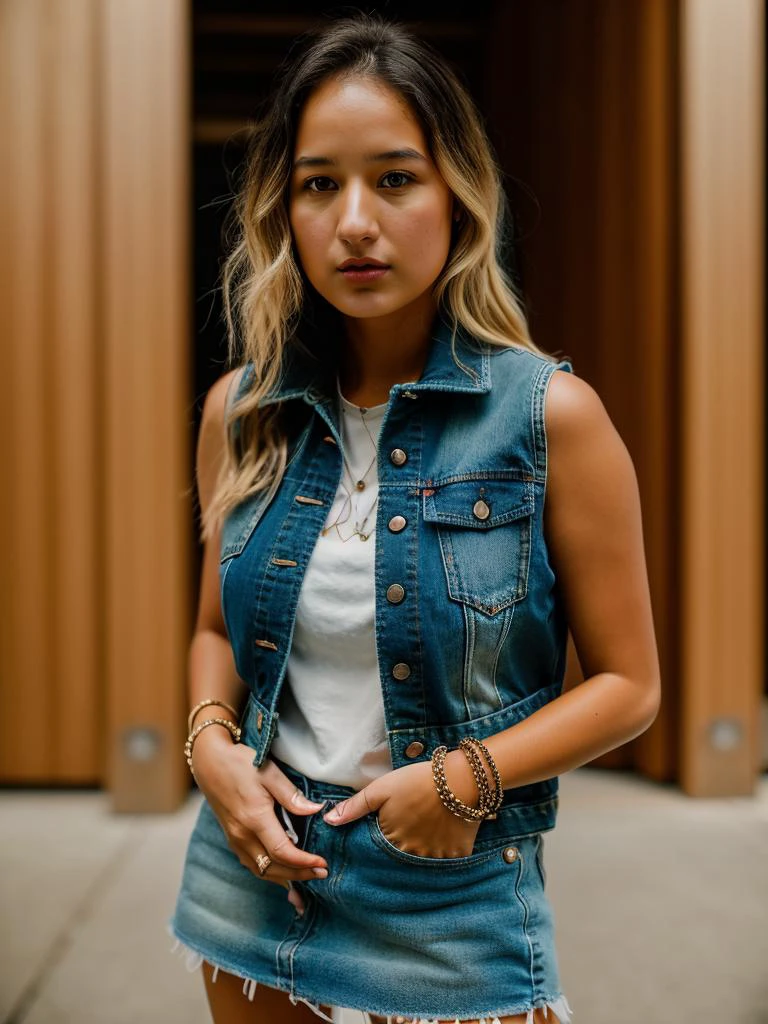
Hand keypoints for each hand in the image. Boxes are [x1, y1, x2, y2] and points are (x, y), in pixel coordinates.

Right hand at [191, 729, 327, 914]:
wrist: (209, 764)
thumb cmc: (240, 764)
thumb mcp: (269, 772)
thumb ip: (292, 795)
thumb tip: (316, 810)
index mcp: (254, 819)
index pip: (282, 852)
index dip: (304, 862)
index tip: (322, 863)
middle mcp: (242, 835)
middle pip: (273, 868)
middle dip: (299, 875)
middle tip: (322, 873)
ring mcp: (234, 840)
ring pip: (261, 871)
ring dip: (286, 877)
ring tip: (308, 875)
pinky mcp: (232, 839)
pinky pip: (253, 865)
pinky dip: (271, 872)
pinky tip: (285, 871)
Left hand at [322, 750, 482, 858]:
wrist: (461, 780)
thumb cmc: (417, 781)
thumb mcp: (381, 789)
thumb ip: (354, 807)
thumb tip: (328, 821)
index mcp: (391, 841)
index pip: (379, 850)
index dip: (382, 839)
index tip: (390, 826)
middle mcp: (412, 856)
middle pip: (401, 858)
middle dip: (402, 847)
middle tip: (411, 824)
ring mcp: (436, 858)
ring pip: (424, 860)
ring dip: (423, 849)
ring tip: (429, 827)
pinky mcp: (457, 855)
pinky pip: (447, 860)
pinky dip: (445, 849)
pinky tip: (446, 832)